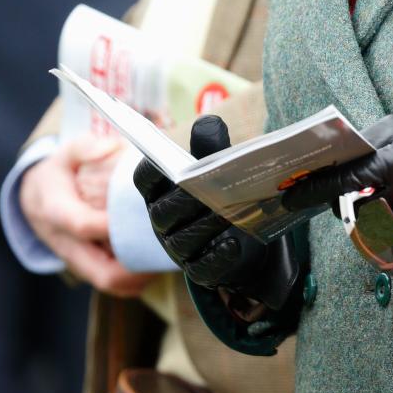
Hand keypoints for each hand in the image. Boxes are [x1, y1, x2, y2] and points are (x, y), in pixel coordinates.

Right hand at [20, 136, 151, 296]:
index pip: (82, 225)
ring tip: (165, 259)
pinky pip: (110, 282)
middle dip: (135, 268)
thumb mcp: (63, 155)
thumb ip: (83, 148)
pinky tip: (153, 264)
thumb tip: (109, 146)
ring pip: (108, 282)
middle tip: (165, 251)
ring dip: (138, 277)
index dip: (112, 226)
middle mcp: (67, 244)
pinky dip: (132, 280)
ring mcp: (77, 260)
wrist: (34, 200)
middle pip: (100, 272)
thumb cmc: (56, 177)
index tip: (141, 218)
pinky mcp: (86, 267)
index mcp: (57, 212)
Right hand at [134, 115, 299, 308]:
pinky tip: (234, 244)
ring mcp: (179, 248)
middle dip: (186, 200)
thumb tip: (208, 122)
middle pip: (163, 212)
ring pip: (182, 239)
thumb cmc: (223, 194)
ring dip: (205, 226)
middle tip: (211, 190)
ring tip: (229, 213)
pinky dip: (218, 256)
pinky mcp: (200, 270)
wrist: (248, 240)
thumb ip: (211, 147)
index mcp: (162, 191)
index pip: (145, 180)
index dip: (150, 170)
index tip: (162, 162)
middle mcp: (164, 221)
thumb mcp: (217, 169)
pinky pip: (203, 267)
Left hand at [282, 114, 392, 251]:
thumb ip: (365, 141)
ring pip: (372, 230)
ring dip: (370, 218)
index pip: (344, 181)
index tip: (289, 198)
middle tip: (357, 194)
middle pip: (354, 212)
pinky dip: (389, 230)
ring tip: (388, 199)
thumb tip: (330, 158)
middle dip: (348, 205)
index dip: (314, 190)